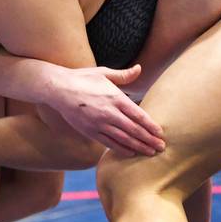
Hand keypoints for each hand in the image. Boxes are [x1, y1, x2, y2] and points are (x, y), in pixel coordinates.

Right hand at [45, 63, 164, 156]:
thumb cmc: (83, 78)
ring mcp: (99, 124)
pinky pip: (109, 143)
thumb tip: (140, 68)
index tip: (160, 133)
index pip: (138, 115)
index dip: (151, 126)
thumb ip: (124, 75)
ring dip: (138, 147)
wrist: (59, 89)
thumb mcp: (104, 72)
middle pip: (134, 130)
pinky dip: (121, 149)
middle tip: (161, 147)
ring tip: (150, 153)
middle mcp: (109, 112)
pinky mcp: (90, 131)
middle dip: (149, 139)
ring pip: (123, 139)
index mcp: (115, 97)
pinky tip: (131, 153)